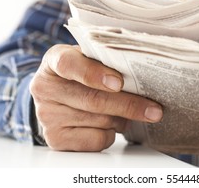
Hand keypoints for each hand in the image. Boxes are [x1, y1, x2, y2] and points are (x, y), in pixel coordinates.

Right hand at [29, 44, 162, 150]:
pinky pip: (94, 140)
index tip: (118, 82)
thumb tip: (142, 76)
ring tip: (126, 112)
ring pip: (98, 121)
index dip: (94, 74)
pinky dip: (110, 134)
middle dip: (128, 105)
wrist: (55, 96)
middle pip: (92, 99)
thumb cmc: (79, 74)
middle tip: (154, 110)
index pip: (68, 64)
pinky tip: (108, 124)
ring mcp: (47, 115)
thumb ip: (105, 61)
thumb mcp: (87, 59)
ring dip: (121, 119)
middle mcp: (45, 88)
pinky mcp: (55, 138)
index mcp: (54, 60)